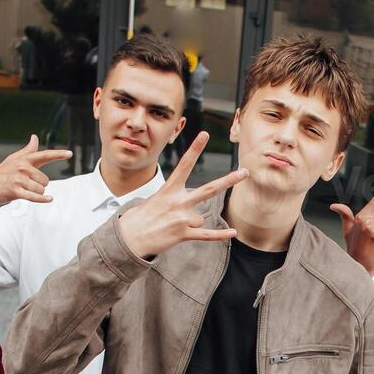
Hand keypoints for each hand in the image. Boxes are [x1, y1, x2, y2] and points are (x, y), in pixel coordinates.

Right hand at [0, 134, 71, 208]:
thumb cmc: (3, 172)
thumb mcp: (15, 159)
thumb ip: (28, 150)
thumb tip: (35, 137)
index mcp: (24, 159)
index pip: (44, 155)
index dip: (58, 154)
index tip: (70, 153)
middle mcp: (22, 167)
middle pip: (45, 180)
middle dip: (39, 185)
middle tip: (26, 185)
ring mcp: (19, 179)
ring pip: (41, 189)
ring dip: (36, 193)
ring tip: (24, 190)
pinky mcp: (16, 191)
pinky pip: (34, 196)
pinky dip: (43, 199)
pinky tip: (49, 198)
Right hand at [115, 131, 247, 259]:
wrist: (130, 238)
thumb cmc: (142, 218)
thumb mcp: (155, 200)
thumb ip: (178, 203)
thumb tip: (198, 216)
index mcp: (169, 190)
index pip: (185, 165)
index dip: (195, 149)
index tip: (204, 135)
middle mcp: (178, 202)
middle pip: (209, 189)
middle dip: (228, 180)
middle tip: (244, 172)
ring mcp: (182, 218)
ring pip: (200, 219)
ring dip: (189, 224)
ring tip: (172, 227)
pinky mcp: (183, 234)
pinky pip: (207, 235)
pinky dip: (220, 235)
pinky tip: (233, 233)